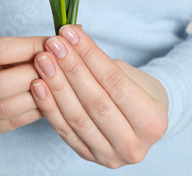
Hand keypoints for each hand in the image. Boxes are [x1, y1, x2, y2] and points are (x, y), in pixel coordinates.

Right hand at [0, 36, 47, 136]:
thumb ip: (15, 47)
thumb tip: (51, 45)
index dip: (26, 48)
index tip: (48, 45)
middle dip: (31, 75)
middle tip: (53, 67)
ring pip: (5, 109)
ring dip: (36, 96)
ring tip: (53, 84)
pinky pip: (10, 123)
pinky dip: (32, 112)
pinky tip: (47, 101)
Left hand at [30, 25, 168, 168]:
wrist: (141, 122)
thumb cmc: (137, 91)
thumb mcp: (132, 75)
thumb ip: (104, 65)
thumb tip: (70, 42)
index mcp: (154, 122)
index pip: (115, 82)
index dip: (90, 55)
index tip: (70, 33)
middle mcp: (134, 145)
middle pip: (96, 102)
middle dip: (71, 69)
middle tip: (53, 44)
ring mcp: (110, 156)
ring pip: (77, 117)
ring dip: (56, 86)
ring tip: (42, 60)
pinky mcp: (88, 156)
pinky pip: (64, 131)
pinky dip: (48, 107)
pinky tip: (37, 85)